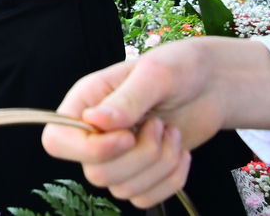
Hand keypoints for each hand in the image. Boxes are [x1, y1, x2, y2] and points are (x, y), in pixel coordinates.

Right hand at [40, 38, 269, 207]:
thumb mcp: (154, 74)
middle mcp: (95, 134)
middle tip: (159, 125)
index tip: (127, 136)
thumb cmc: (179, 68)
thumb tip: (94, 121)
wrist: (212, 84)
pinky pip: (146, 199)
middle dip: (139, 157)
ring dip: (159, 165)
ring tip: (171, 133)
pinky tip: (180, 152)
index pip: (57, 142)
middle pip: (96, 173)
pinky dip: (170, 181)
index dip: (89, 149)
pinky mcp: (143, 174)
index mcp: (85, 104)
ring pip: (123, 189)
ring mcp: (118, 157)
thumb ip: (126, 99)